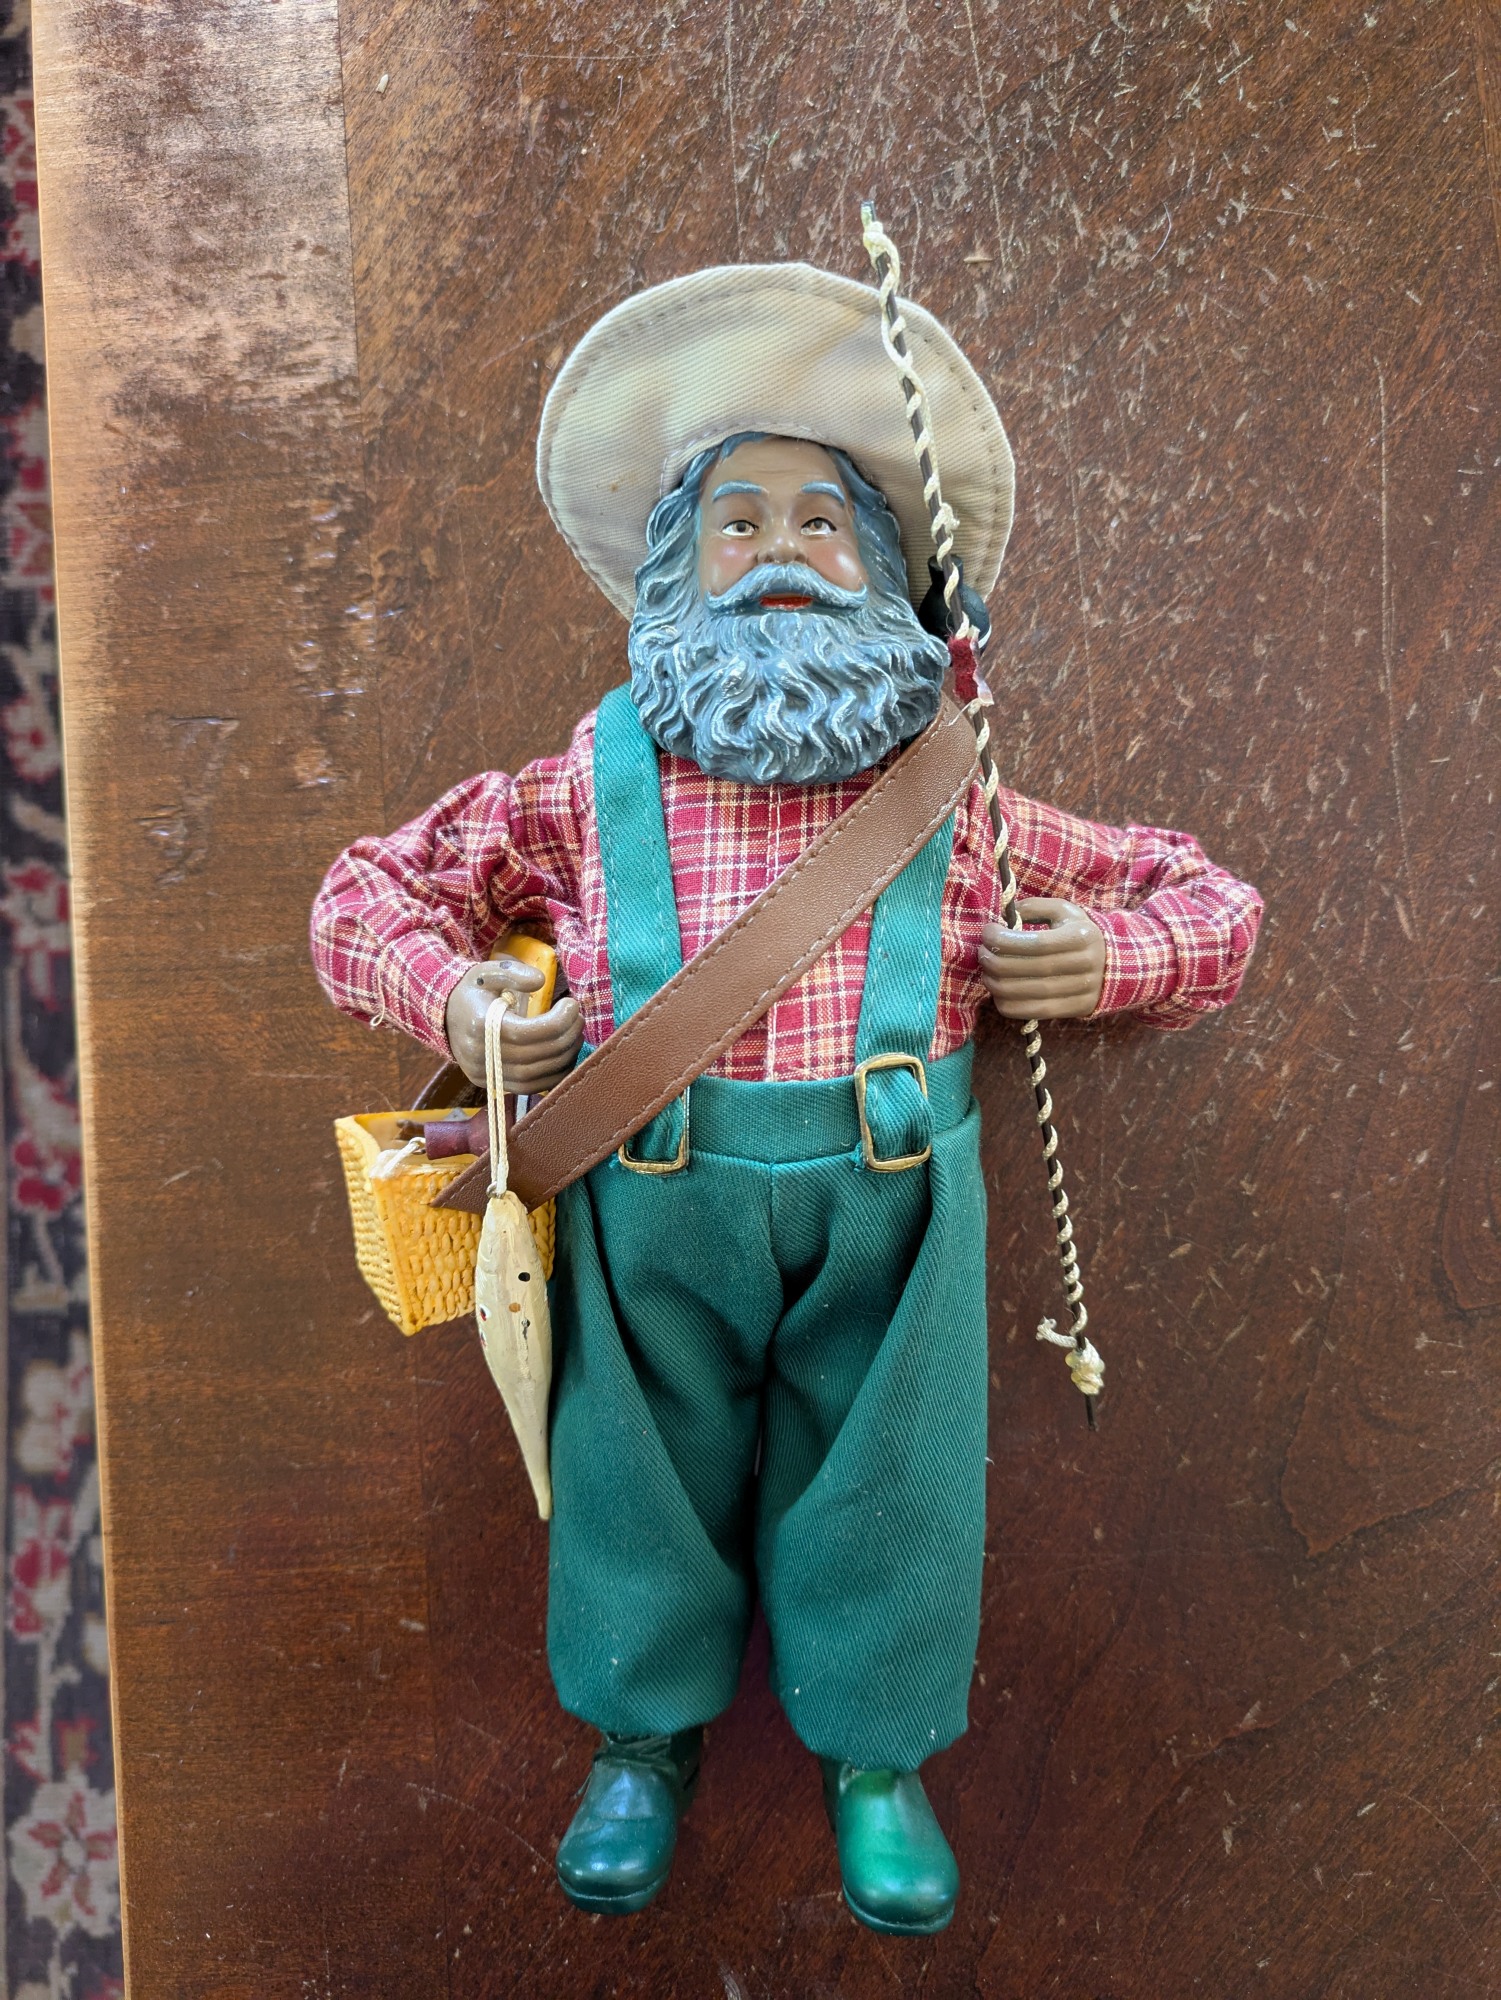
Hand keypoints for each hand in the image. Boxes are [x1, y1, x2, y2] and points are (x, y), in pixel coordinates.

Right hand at [444, 956, 583, 1090]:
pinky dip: (553, 1076)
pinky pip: (529, 1089)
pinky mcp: (492, 1085)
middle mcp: (480, 1055)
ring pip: (535, 1078)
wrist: (446, 1016)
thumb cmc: (473, 992)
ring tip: (575, 1036)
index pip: (526, 1032)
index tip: (572, 1005)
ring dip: (564, 1059)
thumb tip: (540, 980)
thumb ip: (513, 972)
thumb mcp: (487, 972)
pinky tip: (565, 1056)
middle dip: (566, 1039)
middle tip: (579, 1020)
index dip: (557, 1022)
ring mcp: (485, 1074)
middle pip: (535, 1057)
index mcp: (479, 1025)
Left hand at [979, 898, 1105, 1019]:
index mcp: (1080, 937)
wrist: (1112, 964)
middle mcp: (1083, 965)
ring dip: (996, 984)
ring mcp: (1080, 991)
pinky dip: (1007, 1005)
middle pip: (1028, 969)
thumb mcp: (1064, 912)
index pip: (1035, 943)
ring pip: (1027, 994)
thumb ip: (1035, 908)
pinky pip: (1032, 1013)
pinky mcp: (1073, 1010)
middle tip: (982, 953)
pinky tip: (998, 992)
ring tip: (987, 972)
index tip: (987, 933)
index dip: (1004, 940)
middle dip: (995, 961)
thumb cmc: (1078, 934)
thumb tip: (1005, 915)